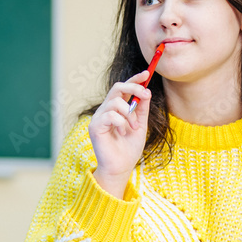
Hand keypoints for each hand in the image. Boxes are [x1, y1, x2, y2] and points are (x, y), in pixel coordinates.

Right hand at [89, 71, 152, 197]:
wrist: (121, 167)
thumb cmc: (129, 149)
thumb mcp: (140, 126)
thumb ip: (142, 109)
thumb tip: (146, 92)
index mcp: (116, 109)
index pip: (123, 88)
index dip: (134, 79)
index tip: (147, 73)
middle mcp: (106, 110)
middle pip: (117, 88)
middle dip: (134, 88)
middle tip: (146, 95)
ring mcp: (99, 117)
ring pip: (116, 102)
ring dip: (130, 114)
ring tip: (133, 128)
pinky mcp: (94, 126)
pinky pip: (110, 115)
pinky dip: (121, 123)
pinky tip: (122, 133)